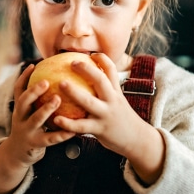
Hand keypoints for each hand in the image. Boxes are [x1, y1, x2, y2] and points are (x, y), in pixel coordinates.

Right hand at [0, 64, 75, 193]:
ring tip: (58, 99)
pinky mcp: (35, 144)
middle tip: (46, 82)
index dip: (24, 77)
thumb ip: (37, 98)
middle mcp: (20, 117)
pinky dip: (61, 134)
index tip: (34, 66)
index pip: (18, 89)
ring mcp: (26, 131)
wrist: (17, 154)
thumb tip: (54, 76)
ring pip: (36, 119)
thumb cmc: (29, 127)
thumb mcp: (28, 112)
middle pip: (23, 101)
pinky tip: (73, 130)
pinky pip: (50, 138)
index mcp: (20, 108)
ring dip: (46, 109)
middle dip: (33, 91)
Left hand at [52, 53, 165, 184]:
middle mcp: (112, 100)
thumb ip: (107, 90)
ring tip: (60, 83)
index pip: (111, 70)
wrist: (137, 140)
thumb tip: (90, 77)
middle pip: (101, 80)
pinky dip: (68, 123)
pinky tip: (56, 119)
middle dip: (87, 70)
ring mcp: (106, 114)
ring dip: (74, 92)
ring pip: (89, 101)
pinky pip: (82, 126)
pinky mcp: (100, 129)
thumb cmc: (122, 118)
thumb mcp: (118, 101)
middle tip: (71, 62)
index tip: (92, 53)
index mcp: (116, 92)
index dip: (102, 59)